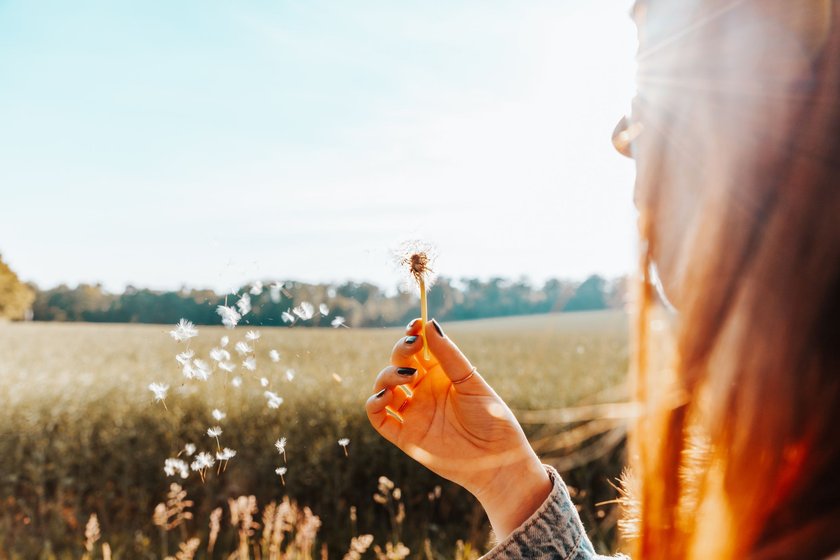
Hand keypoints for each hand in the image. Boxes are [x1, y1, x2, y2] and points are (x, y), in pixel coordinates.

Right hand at [365, 318, 551, 538]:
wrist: (498, 460)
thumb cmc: (492, 419)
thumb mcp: (471, 382)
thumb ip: (449, 355)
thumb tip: (429, 324)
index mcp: (441, 376)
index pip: (418, 350)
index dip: (412, 335)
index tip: (415, 324)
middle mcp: (423, 392)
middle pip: (399, 364)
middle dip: (401, 351)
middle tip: (413, 346)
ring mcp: (412, 413)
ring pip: (384, 386)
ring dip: (388, 375)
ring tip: (408, 377)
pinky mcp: (404, 436)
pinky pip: (378, 418)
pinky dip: (374, 404)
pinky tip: (387, 396)